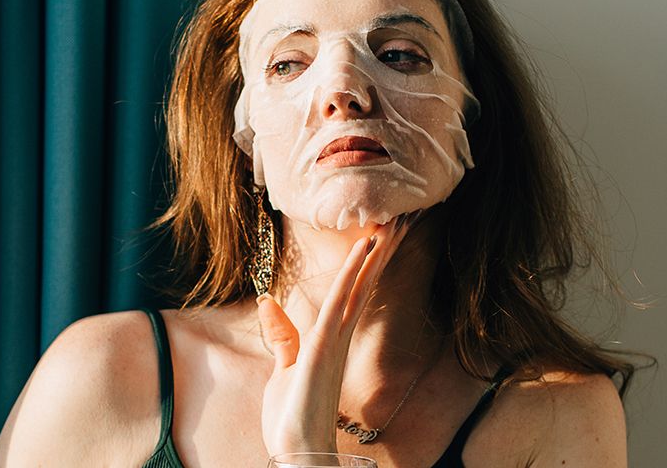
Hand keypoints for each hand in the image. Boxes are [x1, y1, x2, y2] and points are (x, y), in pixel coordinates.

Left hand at [256, 219, 408, 455]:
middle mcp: (338, 337)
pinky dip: (352, 276)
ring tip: (388, 226)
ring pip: (358, 288)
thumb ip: (281, 335)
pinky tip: (361, 252)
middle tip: (398, 222)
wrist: (296, 454)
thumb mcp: (282, 369)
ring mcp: (334, 341)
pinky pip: (340, 303)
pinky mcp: (323, 348)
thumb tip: (268, 301)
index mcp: (330, 340)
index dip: (366, 265)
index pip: (351, 294)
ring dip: (373, 256)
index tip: (378, 237)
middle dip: (380, 256)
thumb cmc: (292, 418)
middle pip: (363, 286)